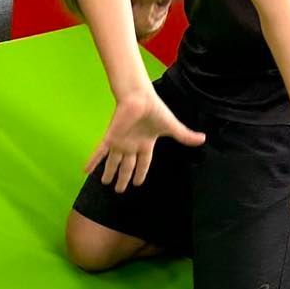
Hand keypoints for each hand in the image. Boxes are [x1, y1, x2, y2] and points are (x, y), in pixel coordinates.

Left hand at [86, 86, 205, 192]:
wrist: (139, 98)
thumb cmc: (155, 110)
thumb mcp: (171, 127)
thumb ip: (185, 135)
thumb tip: (203, 139)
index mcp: (146, 144)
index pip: (143, 163)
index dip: (140, 173)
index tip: (138, 183)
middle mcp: (131, 145)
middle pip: (127, 166)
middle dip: (123, 178)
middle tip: (120, 190)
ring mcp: (120, 142)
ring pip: (113, 162)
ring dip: (109, 173)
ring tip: (105, 184)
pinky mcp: (110, 138)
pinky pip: (100, 152)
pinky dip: (93, 161)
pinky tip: (86, 170)